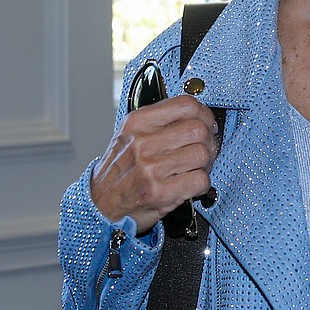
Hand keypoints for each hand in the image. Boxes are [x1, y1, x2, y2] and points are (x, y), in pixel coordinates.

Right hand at [91, 96, 217, 233]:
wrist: (100, 205)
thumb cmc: (120, 170)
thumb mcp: (131, 135)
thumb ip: (160, 121)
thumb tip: (198, 116)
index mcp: (137, 122)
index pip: (186, 105)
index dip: (204, 115)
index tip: (206, 124)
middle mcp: (143, 142)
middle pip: (199, 130)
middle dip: (209, 141)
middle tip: (204, 150)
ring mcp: (151, 168)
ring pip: (202, 154)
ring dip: (206, 164)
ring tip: (195, 168)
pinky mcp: (160, 192)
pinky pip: (200, 180)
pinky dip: (201, 184)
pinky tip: (190, 184)